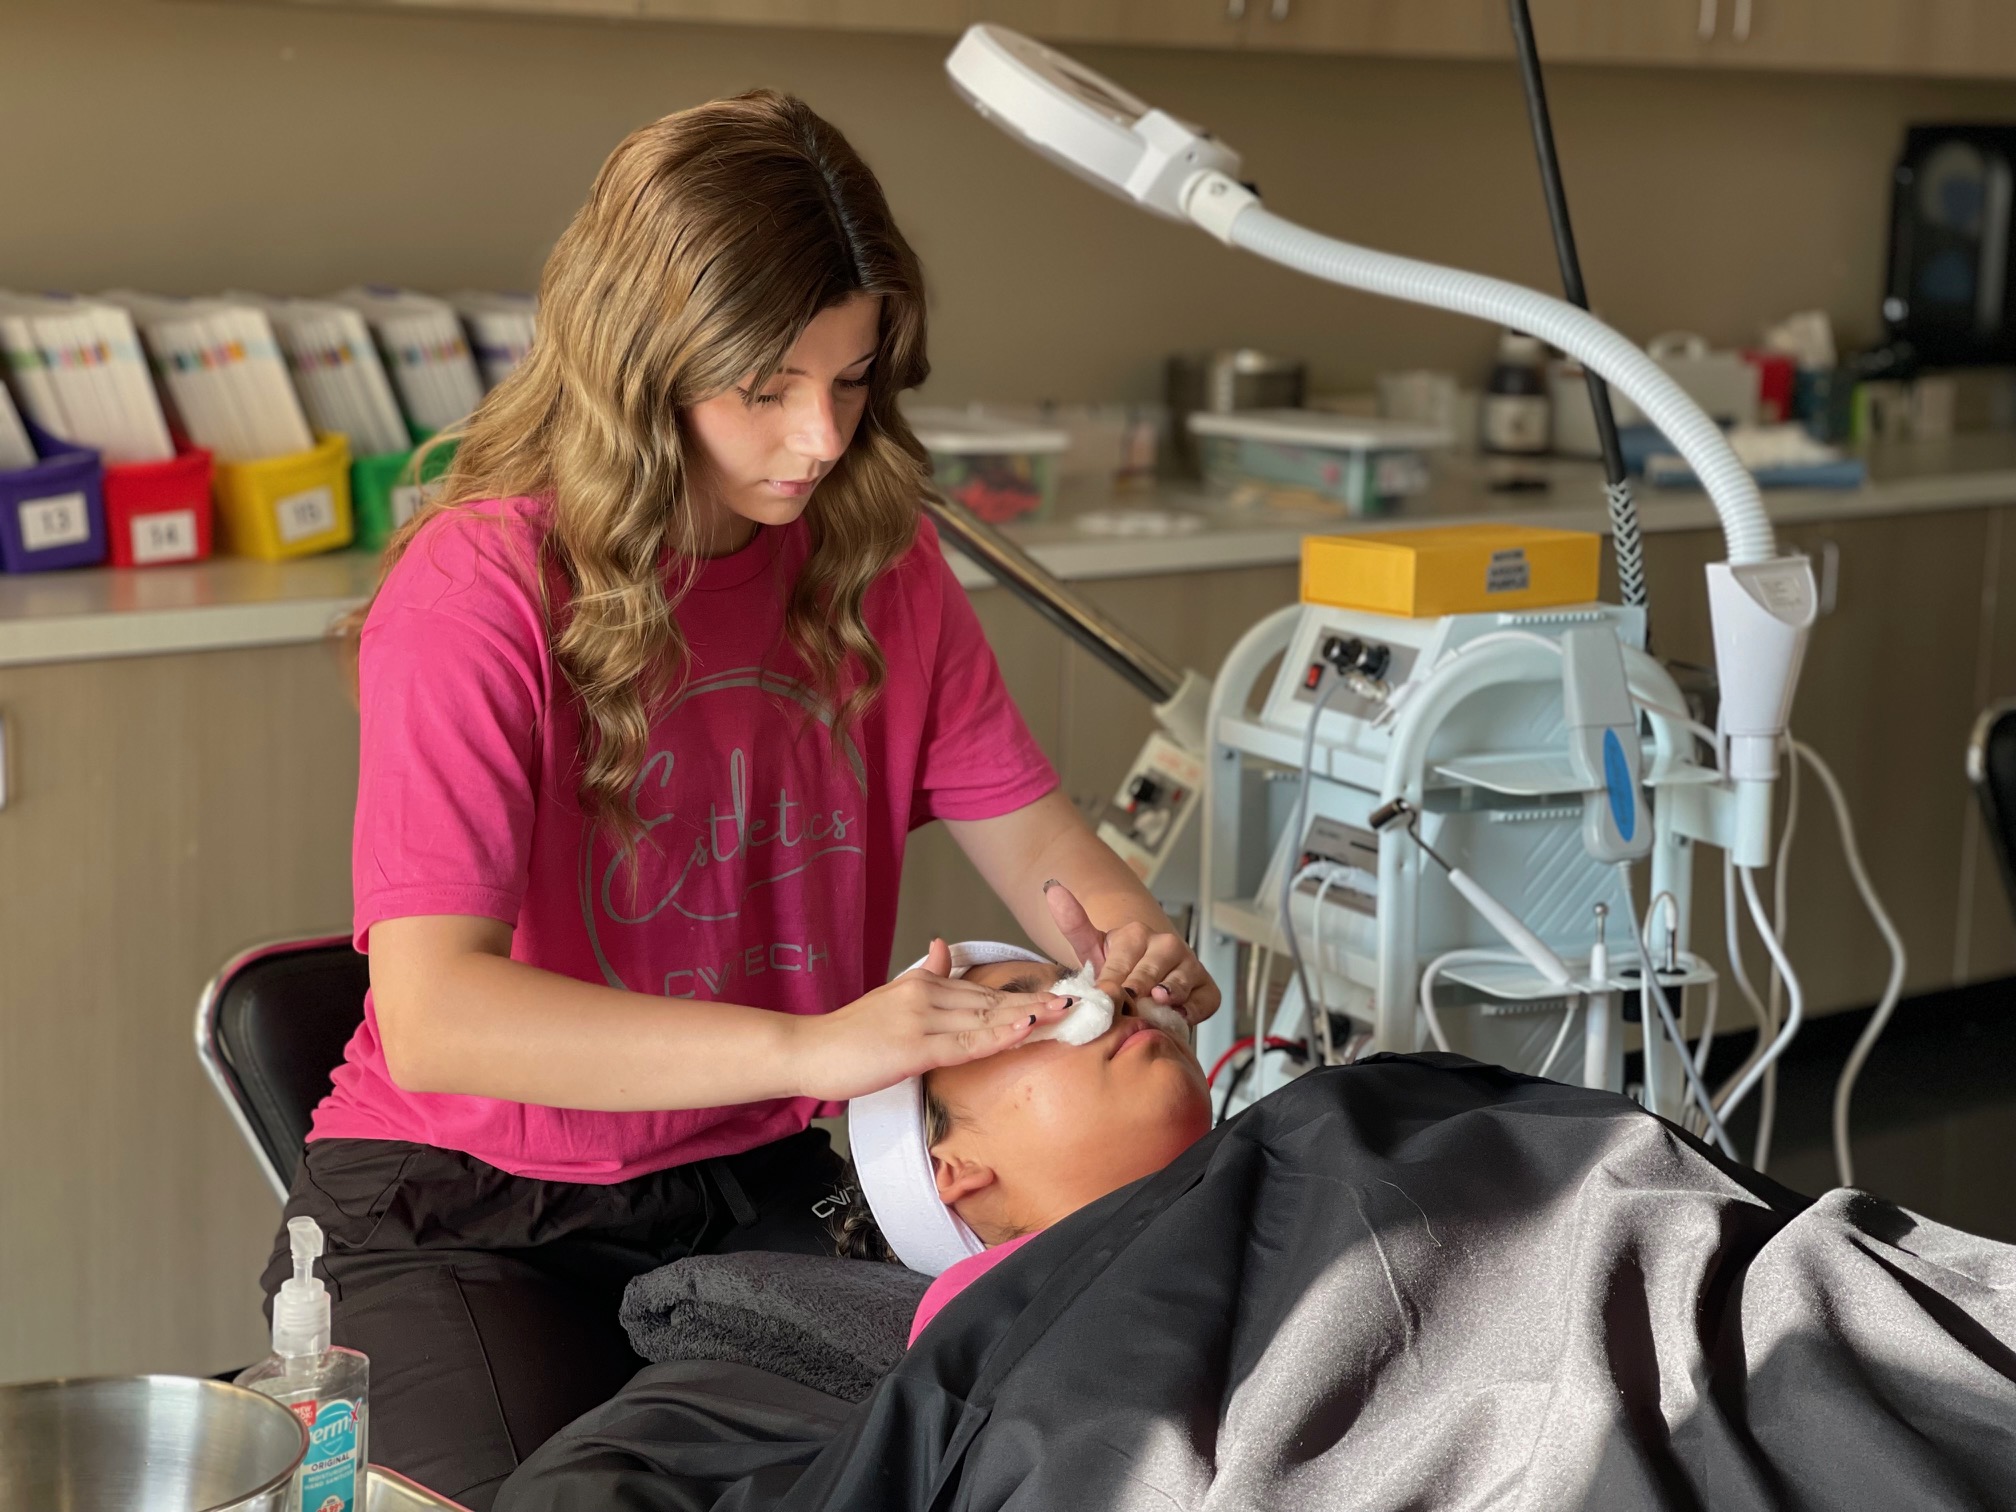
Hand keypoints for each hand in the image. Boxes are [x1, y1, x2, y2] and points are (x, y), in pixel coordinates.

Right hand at [787, 938, 1070, 1101]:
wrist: (807, 1050)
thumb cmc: (848, 1035)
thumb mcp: (889, 996)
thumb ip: (922, 975)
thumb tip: (940, 946)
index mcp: (922, 984)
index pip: (983, 992)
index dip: (1023, 995)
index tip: (1057, 995)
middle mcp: (925, 994)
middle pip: (992, 1001)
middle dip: (1037, 1002)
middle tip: (1079, 1002)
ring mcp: (921, 1019)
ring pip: (986, 1018)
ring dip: (1030, 1016)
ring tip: (1066, 1012)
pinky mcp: (914, 1047)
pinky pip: (966, 1042)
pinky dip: (1000, 1035)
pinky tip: (1026, 1029)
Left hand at [1044, 882, 1221, 1025]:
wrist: (1144, 982)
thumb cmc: (1116, 968)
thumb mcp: (1091, 948)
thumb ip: (1073, 923)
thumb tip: (1052, 888)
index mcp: (1137, 934)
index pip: (1121, 961)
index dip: (1110, 983)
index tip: (1102, 998)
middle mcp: (1166, 946)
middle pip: (1151, 970)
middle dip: (1138, 989)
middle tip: (1127, 1004)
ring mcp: (1189, 966)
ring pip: (1181, 981)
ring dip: (1169, 995)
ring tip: (1156, 1003)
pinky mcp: (1207, 988)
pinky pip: (1206, 1000)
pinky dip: (1195, 1009)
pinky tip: (1179, 1017)